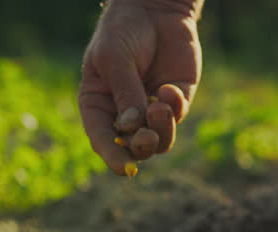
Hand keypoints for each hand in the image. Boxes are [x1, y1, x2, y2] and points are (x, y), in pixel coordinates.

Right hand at [78, 0, 202, 174]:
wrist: (155, 8)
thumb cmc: (124, 30)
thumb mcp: (116, 59)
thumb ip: (125, 93)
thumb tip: (133, 128)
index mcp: (99, 105)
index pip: (103, 139)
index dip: (113, 156)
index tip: (125, 169)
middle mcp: (125, 113)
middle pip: (134, 148)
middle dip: (141, 146)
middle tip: (146, 135)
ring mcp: (152, 108)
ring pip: (159, 140)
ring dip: (161, 131)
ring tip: (159, 107)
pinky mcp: (177, 99)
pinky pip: (178, 116)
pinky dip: (175, 108)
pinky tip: (170, 88)